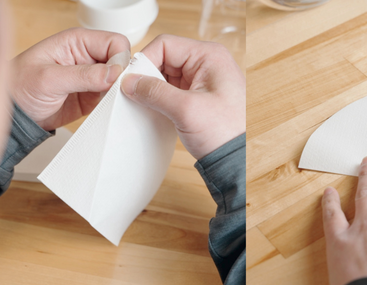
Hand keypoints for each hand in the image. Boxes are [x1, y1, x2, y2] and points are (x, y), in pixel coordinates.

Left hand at [11, 27, 130, 131]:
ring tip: (107, 103)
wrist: (12, 114)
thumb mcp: (49, 79)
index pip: (114, 42)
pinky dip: (113, 104)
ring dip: (118, 92)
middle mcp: (86, 57)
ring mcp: (90, 77)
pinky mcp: (90, 96)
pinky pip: (111, 98)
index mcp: (77, 41)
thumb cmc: (19, 86)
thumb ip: (82, 75)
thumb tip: (113, 73)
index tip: (115, 78)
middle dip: (122, 77)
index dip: (120, 59)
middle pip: (121, 61)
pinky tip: (106, 110)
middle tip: (113, 93)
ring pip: (119, 81)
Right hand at [121, 34, 245, 159]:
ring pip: (163, 74)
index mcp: (209, 56)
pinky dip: (157, 97)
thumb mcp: (186, 109)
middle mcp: (205, 63)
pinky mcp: (195, 95)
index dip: (144, 60)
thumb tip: (129, 82)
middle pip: (162, 58)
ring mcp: (200, 79)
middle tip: (132, 93)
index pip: (165, 45)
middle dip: (146, 75)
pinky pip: (168, 88)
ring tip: (142, 103)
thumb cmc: (224, 132)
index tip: (129, 80)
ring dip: (150, 87)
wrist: (237, 158)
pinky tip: (151, 108)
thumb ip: (155, 92)